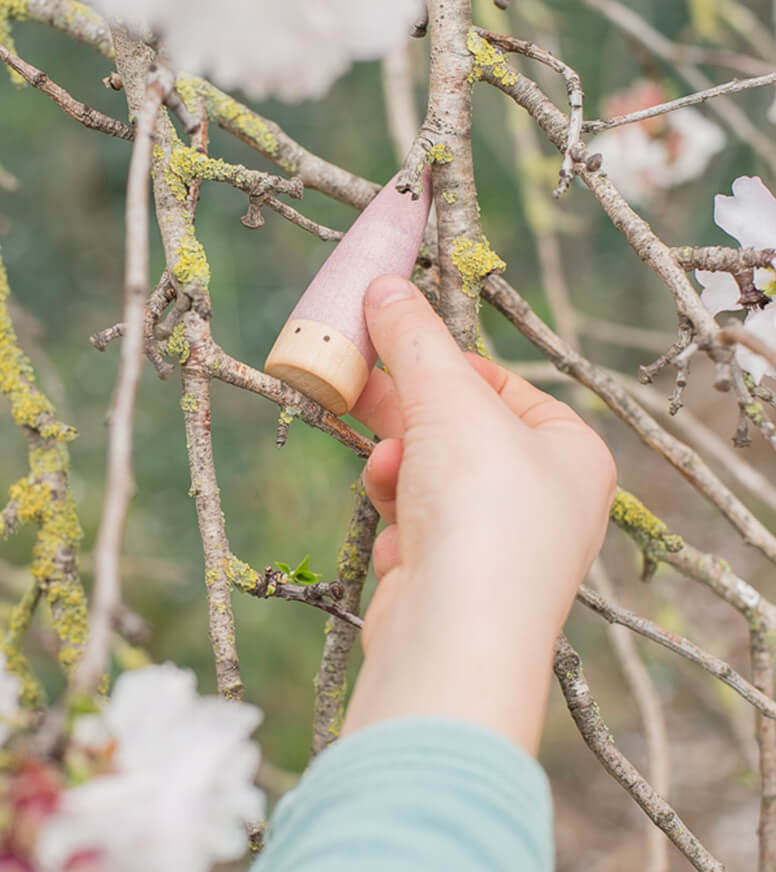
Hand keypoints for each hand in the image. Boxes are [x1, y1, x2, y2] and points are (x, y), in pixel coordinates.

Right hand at [341, 275, 616, 753]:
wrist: (456, 638)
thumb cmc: (482, 508)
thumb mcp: (448, 399)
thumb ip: (414, 338)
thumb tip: (386, 285)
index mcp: (571, 450)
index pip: (502, 383)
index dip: (445, 360)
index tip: (392, 338)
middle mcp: (544, 498)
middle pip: (459, 428)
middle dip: (406, 411)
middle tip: (354, 377)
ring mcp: (498, 542)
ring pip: (429, 474)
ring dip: (400, 467)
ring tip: (388, 472)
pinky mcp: (452, 576)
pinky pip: (416, 521)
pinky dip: (398, 516)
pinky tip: (396, 534)